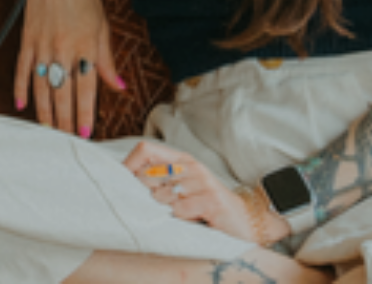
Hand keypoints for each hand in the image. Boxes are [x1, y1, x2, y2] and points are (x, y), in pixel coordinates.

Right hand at [14, 0, 122, 136]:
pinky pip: (21, 68)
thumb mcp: (101, 25)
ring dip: (45, 110)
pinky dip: (21, 87)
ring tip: (48, 130)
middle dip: (65, 119)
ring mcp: (42, 45)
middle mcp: (62, 49)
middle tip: (67, 139)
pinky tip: (21, 104)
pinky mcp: (27, 38)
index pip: (86, 89)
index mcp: (85, 46)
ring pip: (42, 86)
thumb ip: (107, 58)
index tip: (86, 132)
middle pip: (63, 92)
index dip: (85, 112)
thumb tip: (118, 85)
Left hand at [123, 141, 271, 242]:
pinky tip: (195, 219)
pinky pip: (180, 210)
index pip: (145, 149)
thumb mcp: (181, 189)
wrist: (246, 222)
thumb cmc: (207, 207)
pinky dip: (182, 219)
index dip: (129, 166)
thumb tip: (126, 179)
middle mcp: (191, 166)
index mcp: (181, 160)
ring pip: (162, 195)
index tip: (125, 184)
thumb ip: (158, 180)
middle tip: (163, 207)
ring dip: (167, 210)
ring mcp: (202, 181)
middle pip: (148, 175)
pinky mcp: (211, 200)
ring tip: (183, 213)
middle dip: (147, 196)